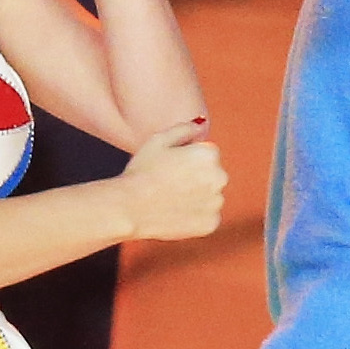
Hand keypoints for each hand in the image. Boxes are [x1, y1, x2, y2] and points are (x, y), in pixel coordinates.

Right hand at [116, 121, 224, 241]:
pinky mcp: (211, 224)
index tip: (171, 170)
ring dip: (197, 199)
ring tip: (171, 201)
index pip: (208, 156)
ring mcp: (216, 203)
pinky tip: (175, 214)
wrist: (129, 208)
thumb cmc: (141, 172)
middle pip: (212, 176)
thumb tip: (200, 125)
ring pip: (210, 198)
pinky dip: (195, 218)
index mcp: (209, 154)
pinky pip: (207, 218)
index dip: (187, 162)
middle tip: (170, 186)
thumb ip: (184, 129)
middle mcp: (219, 177)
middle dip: (196, 180)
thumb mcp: (158, 140)